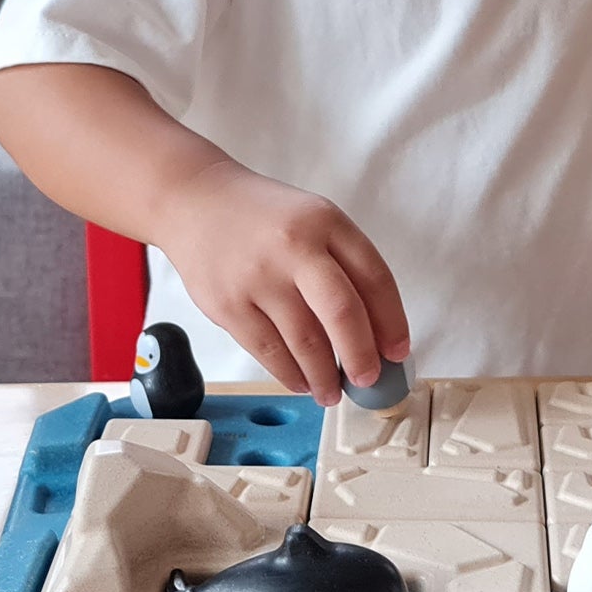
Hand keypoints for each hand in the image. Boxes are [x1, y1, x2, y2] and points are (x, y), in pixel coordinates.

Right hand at [156, 158, 409, 404]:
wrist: (194, 201)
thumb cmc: (262, 218)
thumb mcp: (312, 220)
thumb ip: (344, 264)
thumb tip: (375, 332)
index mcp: (325, 222)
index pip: (374, 278)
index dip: (392, 322)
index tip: (397, 352)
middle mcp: (294, 247)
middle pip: (343, 313)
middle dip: (362, 356)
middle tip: (368, 380)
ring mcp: (258, 277)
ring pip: (306, 342)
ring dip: (325, 376)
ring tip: (332, 391)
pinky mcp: (229, 305)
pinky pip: (268, 352)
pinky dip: (290, 374)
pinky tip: (301, 381)